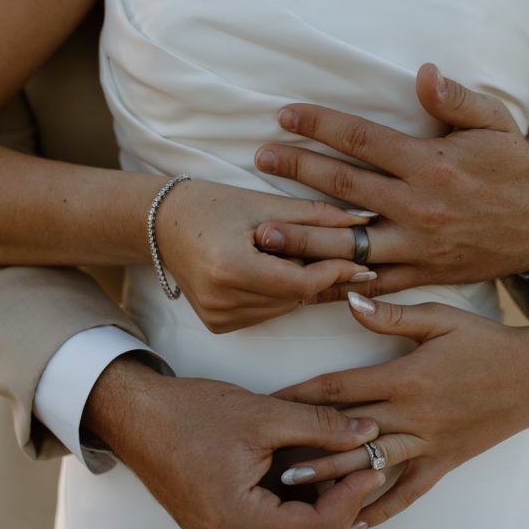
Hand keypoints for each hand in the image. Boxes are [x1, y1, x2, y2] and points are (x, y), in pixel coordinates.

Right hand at [82, 355, 384, 528]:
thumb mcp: (264, 414)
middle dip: (340, 512)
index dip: (351, 500)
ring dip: (318, 520)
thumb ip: (321, 427)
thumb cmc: (191, 414)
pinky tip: (300, 482)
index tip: (369, 467)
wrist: (137, 416)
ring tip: (331, 475)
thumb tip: (366, 433)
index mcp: (238, 521)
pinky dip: (292, 521)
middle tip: (358, 471)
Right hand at [156, 180, 374, 331]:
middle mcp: (220, 299)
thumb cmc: (212, 204)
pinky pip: (266, 313)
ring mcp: (217, 317)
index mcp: (229, 267)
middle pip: (294, 297)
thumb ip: (316, 216)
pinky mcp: (217, 325)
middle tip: (333, 251)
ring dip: (298, 285)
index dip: (333, 272)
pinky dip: (277, 294)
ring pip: (284, 307)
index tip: (360, 260)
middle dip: (317, 275)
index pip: (299, 282)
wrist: (162, 224)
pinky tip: (264, 270)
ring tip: (288, 254)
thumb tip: (366, 223)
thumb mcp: (264, 204)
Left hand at [254, 64, 528, 298]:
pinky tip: (304, 281)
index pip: (361, 140)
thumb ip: (455, 99)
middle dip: (297, 169)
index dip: (319, 125)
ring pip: (348, 241)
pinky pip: (372, 282)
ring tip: (263, 230)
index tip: (285, 115)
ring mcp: (416, 244)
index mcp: (430, 163)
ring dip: (303, 236)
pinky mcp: (421, 273)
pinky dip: (337, 282)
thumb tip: (422, 72)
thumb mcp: (495, 124)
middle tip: (259, 158)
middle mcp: (417, 205)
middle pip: (343, 185)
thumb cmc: (514, 169)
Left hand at [276, 293, 528, 528]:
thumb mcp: (440, 319)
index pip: (339, 388)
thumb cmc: (485, 341)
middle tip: (265, 460)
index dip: (299, 395)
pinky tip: (356, 524)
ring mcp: (427, 444)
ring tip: (295, 492)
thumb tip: (351, 301)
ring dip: (332, 479)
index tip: (266, 403)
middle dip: (305, 446)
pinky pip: (410, 492)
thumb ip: (391, 316)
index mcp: (403, 378)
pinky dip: (384, 509)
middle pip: (346, 434)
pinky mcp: (444, 462)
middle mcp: (411, 416)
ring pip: (371, 466)